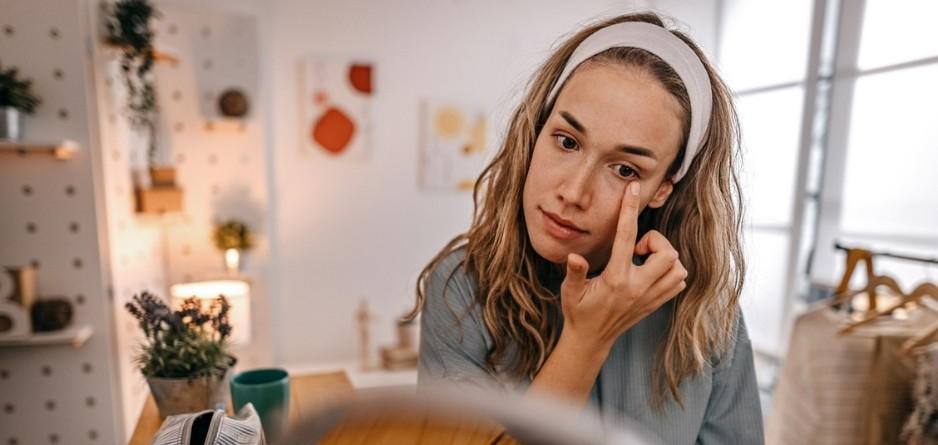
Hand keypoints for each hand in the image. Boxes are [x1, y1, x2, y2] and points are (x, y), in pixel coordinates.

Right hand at [559, 181, 686, 350]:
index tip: (632, 189)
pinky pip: (679, 281)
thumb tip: (575, 256)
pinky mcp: (656, 304)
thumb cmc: (578, 311)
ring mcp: (650, 297)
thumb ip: (574, 272)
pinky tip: (652, 271)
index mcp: (615, 279)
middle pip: (667, 253)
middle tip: (637, 248)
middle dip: (656, 241)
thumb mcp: (570, 291)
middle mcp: (637, 288)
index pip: (626, 236)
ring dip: (665, 257)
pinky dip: (671, 271)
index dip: (629, 208)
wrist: (591, 340)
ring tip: (644, 260)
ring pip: (677, 268)